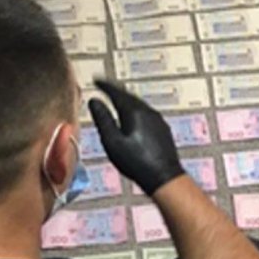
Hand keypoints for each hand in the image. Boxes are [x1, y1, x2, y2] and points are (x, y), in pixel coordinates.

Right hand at [88, 79, 184, 195]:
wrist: (164, 177)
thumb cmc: (137, 163)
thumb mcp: (112, 142)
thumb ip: (103, 120)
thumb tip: (94, 101)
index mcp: (134, 112)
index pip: (116, 92)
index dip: (105, 86)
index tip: (96, 80)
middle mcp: (148, 111)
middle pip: (129, 96)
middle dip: (116, 91)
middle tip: (105, 87)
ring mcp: (158, 120)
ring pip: (139, 104)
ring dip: (126, 101)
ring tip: (117, 101)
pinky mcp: (163, 129)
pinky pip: (146, 113)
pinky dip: (135, 111)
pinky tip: (133, 118)